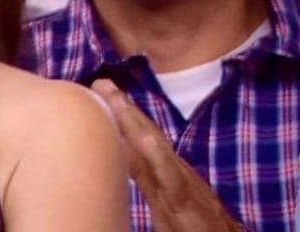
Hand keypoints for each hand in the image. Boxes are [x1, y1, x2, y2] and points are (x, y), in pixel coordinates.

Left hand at [91, 81, 242, 231]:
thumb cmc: (199, 229)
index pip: (141, 142)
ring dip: (133, 121)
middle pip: (143, 135)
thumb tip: (135, 179)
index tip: (105, 94)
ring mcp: (177, 183)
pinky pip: (167, 172)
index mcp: (167, 176)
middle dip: (122, 109)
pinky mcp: (181, 199)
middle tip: (100, 81)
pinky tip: (143, 138)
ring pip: (152, 147)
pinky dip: (155, 153)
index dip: (123, 118)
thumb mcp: (173, 212)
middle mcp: (171, 173)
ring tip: (115, 98)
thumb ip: (158, 193)